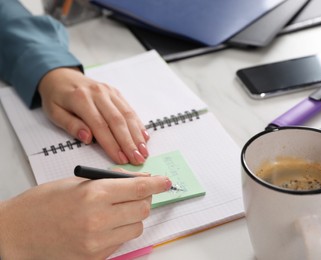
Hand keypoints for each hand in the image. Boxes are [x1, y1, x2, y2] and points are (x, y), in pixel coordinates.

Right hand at [0, 175, 170, 258]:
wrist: (17, 232)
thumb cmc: (44, 202)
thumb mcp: (79, 182)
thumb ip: (112, 181)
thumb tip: (139, 181)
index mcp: (94, 194)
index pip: (139, 188)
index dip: (157, 183)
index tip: (166, 181)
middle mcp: (99, 219)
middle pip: (143, 208)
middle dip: (144, 199)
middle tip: (136, 194)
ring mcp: (97, 243)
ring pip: (136, 227)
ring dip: (132, 217)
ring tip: (115, 211)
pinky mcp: (95, 258)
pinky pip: (121, 242)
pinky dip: (119, 231)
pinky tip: (103, 225)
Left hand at [38, 67, 149, 164]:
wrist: (60, 76)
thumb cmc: (56, 98)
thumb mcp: (54, 113)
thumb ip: (71, 125)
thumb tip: (87, 138)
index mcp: (81, 99)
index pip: (100, 125)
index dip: (112, 144)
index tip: (121, 159)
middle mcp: (99, 93)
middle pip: (118, 121)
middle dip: (129, 142)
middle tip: (138, 159)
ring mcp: (109, 92)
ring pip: (127, 115)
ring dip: (137, 135)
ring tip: (144, 151)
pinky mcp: (116, 93)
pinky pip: (130, 109)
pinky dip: (138, 124)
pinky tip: (144, 137)